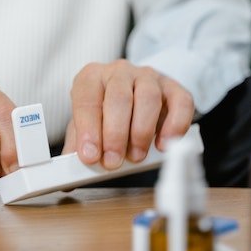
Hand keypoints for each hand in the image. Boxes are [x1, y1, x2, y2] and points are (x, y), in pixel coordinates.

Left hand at [63, 60, 194, 169]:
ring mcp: (149, 77)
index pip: (87, 99)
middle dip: (115, 134)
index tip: (90, 156)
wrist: (133, 95)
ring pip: (149, 98)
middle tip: (113, 162)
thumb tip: (69, 179)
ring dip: (142, 132)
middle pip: (119, 98)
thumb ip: (78, 147)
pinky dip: (174, 126)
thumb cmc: (105, 113)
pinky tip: (164, 145)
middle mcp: (119, 72)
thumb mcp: (85, 126)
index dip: (88, 129)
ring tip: (136, 156)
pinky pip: (180, 103)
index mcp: (91, 78)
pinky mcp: (174, 88)